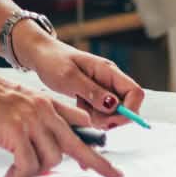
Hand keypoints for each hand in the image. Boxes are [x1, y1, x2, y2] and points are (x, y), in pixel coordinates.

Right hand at [0, 66, 123, 176]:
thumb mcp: (15, 100)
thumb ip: (32, 118)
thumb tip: (39, 147)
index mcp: (44, 102)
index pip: (78, 121)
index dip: (91, 142)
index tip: (104, 159)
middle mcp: (43, 110)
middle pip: (78, 143)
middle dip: (98, 163)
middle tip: (113, 176)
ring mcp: (31, 120)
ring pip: (51, 158)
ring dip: (36, 171)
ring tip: (18, 174)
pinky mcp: (16, 131)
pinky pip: (27, 165)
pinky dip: (19, 176)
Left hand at [10, 22, 145, 125]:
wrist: (40, 55)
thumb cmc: (52, 60)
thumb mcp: (69, 77)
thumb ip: (92, 91)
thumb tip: (114, 106)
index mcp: (108, 71)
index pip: (135, 92)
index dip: (130, 110)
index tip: (112, 121)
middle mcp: (109, 80)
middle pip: (126, 106)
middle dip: (112, 118)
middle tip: (91, 119)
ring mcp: (103, 88)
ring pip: (113, 113)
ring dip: (100, 118)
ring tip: (80, 108)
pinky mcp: (94, 96)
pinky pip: (101, 113)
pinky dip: (92, 116)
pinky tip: (78, 108)